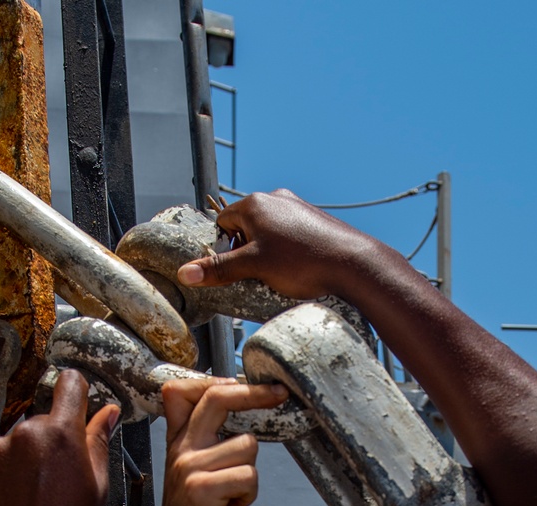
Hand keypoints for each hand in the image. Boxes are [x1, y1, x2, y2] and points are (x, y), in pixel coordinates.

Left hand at [0, 370, 114, 505]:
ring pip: (16, 442)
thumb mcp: (97, 485)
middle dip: (50, 440)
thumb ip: (99, 441)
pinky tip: (14, 501)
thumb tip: (108, 413)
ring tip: (33, 495)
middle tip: (58, 477)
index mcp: (60, 432)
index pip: (69, 384)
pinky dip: (3, 475)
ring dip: (24, 459)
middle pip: (41, 420)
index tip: (77, 404)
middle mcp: (23, 432)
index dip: (76, 393)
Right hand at [147, 378, 287, 505]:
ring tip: (233, 493)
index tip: (247, 383)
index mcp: (180, 440)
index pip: (183, 392)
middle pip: (217, 399)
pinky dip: (248, 493)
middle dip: (254, 393)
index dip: (215, 380)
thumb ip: (216, 442)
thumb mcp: (201, 469)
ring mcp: (189, 465)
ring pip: (246, 446)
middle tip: (279, 393)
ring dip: (250, 473)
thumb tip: (250, 411)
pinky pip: (247, 476)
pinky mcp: (200, 486)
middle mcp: (182, 447)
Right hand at [177, 189, 374, 301]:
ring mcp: (297, 207)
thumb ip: (218, 269)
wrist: (352, 263)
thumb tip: (185, 273)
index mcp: (254, 204)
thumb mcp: (253, 267)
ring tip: (281, 275)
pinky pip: (291, 236)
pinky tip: (299, 269)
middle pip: (246, 226)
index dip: (223, 247)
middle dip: (247, 251)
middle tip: (258, 275)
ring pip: (270, 232)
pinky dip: (289, 252)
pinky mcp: (314, 220)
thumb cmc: (301, 262)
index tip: (234, 268)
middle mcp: (275, 199)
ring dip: (268, 253)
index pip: (223, 221)